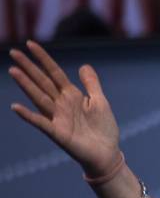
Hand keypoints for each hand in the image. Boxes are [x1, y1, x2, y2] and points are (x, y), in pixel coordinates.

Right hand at [8, 41, 120, 175]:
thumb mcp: (100, 101)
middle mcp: (61, 104)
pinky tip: (16, 107)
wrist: (107, 153)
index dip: (43, 59)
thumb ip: (91, 84)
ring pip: (39, 97)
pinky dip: (29, 116)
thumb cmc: (103, 129)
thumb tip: (83, 65)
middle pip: (42, 82)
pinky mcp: (58, 133)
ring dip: (26, 85)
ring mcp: (58, 118)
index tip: (30, 44)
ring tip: (13, 71)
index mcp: (72, 96)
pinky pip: (41, 123)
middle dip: (29, 67)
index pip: (54, 73)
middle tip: (13, 52)